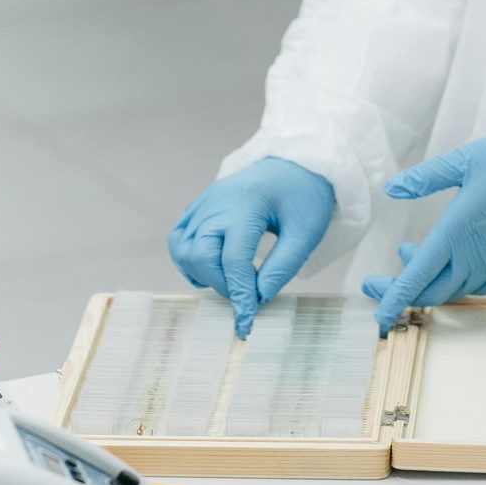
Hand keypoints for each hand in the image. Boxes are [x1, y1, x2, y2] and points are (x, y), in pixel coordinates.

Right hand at [169, 156, 336, 338]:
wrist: (298, 162)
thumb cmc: (305, 196)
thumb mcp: (305, 234)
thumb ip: (282, 268)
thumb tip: (259, 299)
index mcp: (248, 205)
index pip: (234, 260)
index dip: (239, 295)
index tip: (247, 322)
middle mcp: (218, 202)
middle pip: (201, 255)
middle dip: (220, 285)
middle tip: (246, 296)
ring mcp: (206, 201)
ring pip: (183, 248)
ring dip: (201, 273)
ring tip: (230, 280)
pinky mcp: (201, 204)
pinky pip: (180, 236)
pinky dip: (190, 258)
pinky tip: (213, 268)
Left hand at [361, 134, 485, 334]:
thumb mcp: (465, 161)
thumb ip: (425, 178)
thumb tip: (391, 188)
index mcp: (455, 234)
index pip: (416, 278)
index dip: (393, 299)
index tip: (377, 316)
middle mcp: (472, 259)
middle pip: (429, 292)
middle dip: (398, 292)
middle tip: (374, 282)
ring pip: (449, 289)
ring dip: (424, 279)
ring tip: (408, 253)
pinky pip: (471, 286)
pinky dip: (449, 279)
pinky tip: (443, 257)